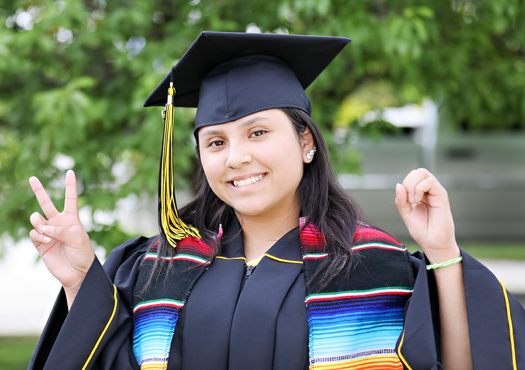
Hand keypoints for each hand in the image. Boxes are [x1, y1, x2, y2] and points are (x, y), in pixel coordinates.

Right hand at [29, 170, 93, 305]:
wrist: (77, 273)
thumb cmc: (83, 254)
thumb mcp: (78, 240)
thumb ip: (62, 231)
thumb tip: (45, 227)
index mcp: (72, 219)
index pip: (71, 199)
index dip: (70, 185)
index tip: (70, 171)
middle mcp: (58, 223)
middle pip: (47, 203)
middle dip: (39, 190)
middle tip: (32, 178)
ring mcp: (48, 233)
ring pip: (36, 219)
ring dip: (39, 222)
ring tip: (46, 231)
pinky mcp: (40, 243)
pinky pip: (34, 233)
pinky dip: (38, 235)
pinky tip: (45, 240)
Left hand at [395, 168, 459, 263]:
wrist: (433, 244)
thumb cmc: (423, 231)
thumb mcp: (406, 214)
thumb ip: (401, 201)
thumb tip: (398, 185)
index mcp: (423, 194)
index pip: (413, 176)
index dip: (405, 184)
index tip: (405, 201)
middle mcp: (431, 191)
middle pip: (418, 171)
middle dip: (407, 182)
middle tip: (408, 200)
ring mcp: (437, 192)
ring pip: (422, 173)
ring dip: (412, 185)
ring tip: (413, 201)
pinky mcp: (442, 196)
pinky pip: (430, 181)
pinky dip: (419, 188)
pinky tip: (418, 201)